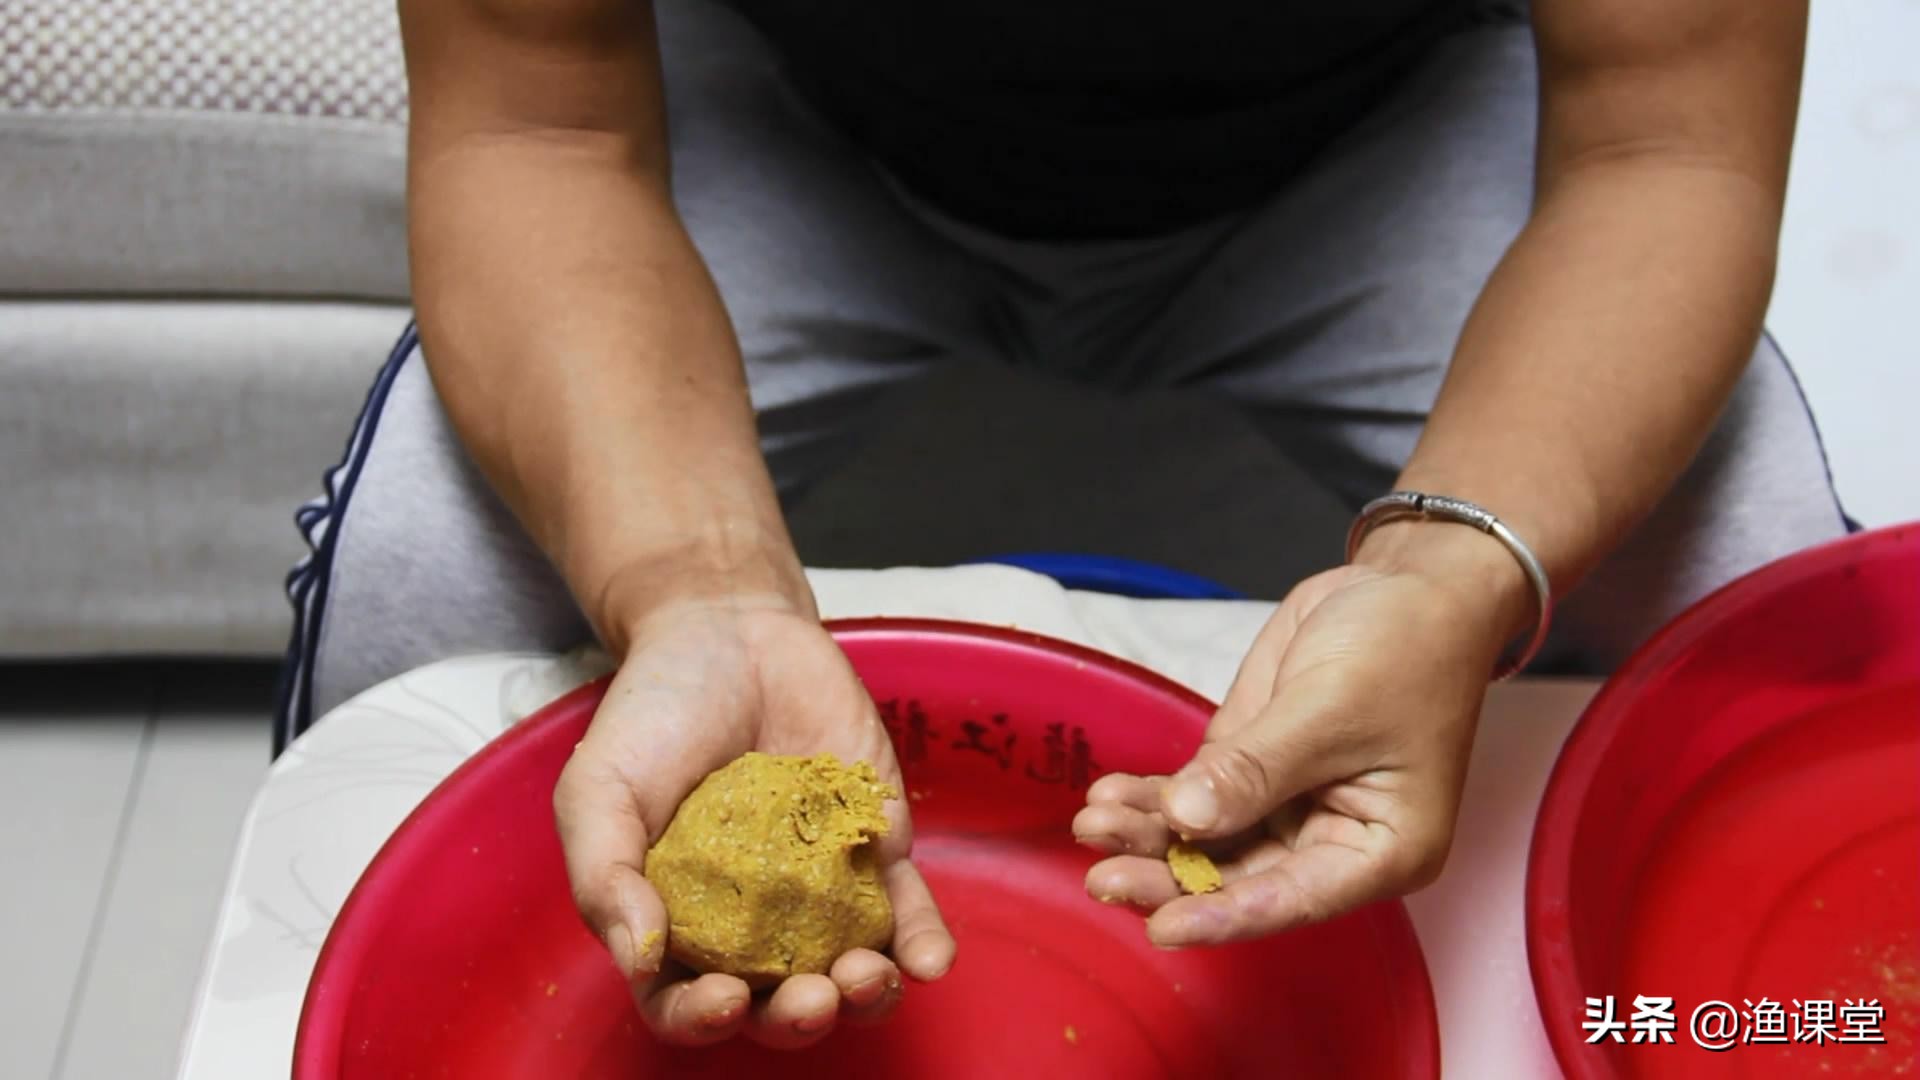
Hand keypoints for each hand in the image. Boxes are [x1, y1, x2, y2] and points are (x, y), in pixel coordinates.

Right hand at [554, 594, 955, 1047]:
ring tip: (866, 978)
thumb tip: (641, 959)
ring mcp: (819, 893)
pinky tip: (930, 962)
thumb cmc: (652, 717)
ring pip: (848, 974)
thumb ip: (604, 876)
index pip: (683, 1001)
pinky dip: (922, 946)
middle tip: (809, 998)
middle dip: (797, 1019)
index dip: (701, 1019)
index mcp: (675, 925)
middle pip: (777, 1004)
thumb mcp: (598, 791)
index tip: (722, 998)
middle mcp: (751, 925)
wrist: (727, 634)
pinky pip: (906, 913)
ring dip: (865, 996)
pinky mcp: (875, 851)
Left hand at [1074, 525, 1527, 944]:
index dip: (1223, 915)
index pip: (1292, 898)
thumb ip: (1255, 770)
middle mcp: (1330, 842)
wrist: (1408, 585)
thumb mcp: (1330, 710)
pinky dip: (1151, 799)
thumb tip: (1186, 818)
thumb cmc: (1404, 649)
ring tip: (1091, 825)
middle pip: (1238, 877)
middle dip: (1167, 874)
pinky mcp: (1251, 767)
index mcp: (1379, 850)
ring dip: (1147, 835)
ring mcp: (1284, 805)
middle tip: (1101, 875)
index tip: (1161, 927)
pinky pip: (1194, 797)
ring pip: (1206, 840)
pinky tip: (1108, 796)